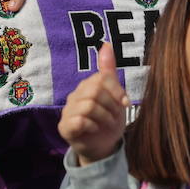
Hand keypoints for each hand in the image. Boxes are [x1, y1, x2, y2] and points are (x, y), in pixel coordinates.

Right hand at [58, 42, 129, 164]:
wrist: (104, 145)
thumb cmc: (109, 118)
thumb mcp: (115, 94)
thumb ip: (108, 71)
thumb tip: (106, 43)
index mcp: (87, 86)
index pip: (102, 78)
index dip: (117, 91)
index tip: (125, 103)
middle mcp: (74, 96)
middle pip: (95, 91)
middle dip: (111, 105)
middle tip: (114, 116)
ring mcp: (67, 111)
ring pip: (89, 106)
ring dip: (104, 117)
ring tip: (106, 123)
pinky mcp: (64, 127)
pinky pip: (79, 121)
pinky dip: (93, 126)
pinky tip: (94, 129)